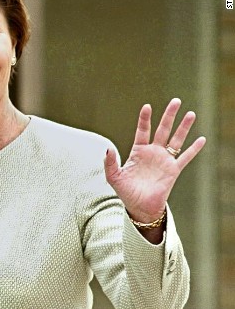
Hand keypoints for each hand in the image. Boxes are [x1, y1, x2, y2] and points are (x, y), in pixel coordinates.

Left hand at [103, 98, 205, 231]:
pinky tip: (202, 138)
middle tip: (176, 101)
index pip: (142, 131)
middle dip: (169, 116)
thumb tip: (107, 149)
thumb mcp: (113, 177)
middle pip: (162, 129)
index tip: (147, 106)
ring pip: (176, 139)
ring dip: (183, 127)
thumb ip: (109, 163)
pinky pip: (185, 157)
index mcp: (138, 151)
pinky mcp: (173, 170)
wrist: (140, 207)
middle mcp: (153, 152)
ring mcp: (164, 160)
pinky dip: (194, 148)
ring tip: (191, 113)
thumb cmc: (126, 191)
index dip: (145, 119)